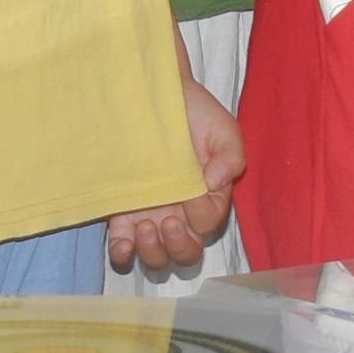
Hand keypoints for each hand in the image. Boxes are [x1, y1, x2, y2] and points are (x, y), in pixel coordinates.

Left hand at [107, 74, 249, 275]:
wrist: (151, 94)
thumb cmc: (192, 112)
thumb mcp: (223, 129)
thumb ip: (231, 158)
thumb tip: (215, 183)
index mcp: (208, 198)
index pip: (207, 224)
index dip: (201, 216)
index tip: (192, 191)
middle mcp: (181, 213)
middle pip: (185, 254)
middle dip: (178, 247)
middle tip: (167, 221)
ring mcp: (150, 215)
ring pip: (156, 257)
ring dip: (153, 252)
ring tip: (146, 226)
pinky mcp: (122, 212)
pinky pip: (123, 247)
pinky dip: (124, 255)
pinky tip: (124, 245)